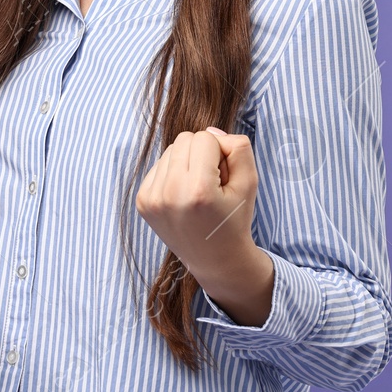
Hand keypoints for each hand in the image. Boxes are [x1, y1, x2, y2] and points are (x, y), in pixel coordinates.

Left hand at [136, 125, 259, 282]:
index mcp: (198, 190)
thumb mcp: (250, 182)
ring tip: (197, 191)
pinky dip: (173, 174)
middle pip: (184, 139)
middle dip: (202, 153)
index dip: (221, 152)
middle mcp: (169, 194)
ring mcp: (151, 198)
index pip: (205, 137)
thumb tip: (209, 131)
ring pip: (170, 150)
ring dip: (186, 162)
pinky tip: (183, 196)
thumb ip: (238, 147)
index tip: (224, 179)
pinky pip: (158, 166)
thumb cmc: (234, 219)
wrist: (214, 259)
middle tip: (212, 183)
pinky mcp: (142, 201)